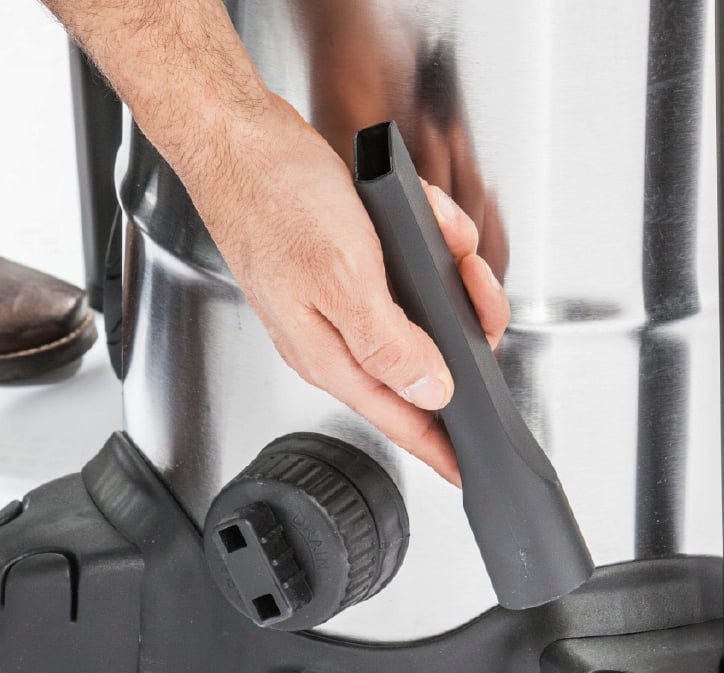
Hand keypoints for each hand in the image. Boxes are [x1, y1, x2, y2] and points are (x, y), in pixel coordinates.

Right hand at [178, 94, 509, 485]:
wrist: (237, 137)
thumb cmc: (272, 201)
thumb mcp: (342, 278)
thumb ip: (389, 346)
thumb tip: (430, 392)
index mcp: (332, 357)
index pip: (399, 419)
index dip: (438, 447)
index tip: (466, 470)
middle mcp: (339, 337)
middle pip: (424, 363)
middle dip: (463, 325)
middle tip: (473, 286)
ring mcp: (346, 303)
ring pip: (424, 313)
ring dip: (447, 272)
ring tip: (443, 236)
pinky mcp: (353, 268)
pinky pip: (411, 270)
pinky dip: (428, 240)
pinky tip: (421, 215)